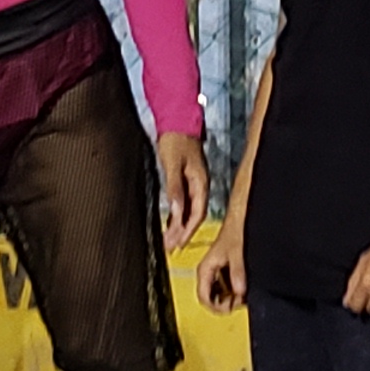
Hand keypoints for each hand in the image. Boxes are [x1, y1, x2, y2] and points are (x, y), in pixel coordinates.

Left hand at [156, 132, 211, 251]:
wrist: (177, 122)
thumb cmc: (175, 141)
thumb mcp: (173, 165)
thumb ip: (175, 188)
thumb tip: (177, 211)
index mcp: (201, 183)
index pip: (197, 214)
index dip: (188, 230)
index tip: (179, 244)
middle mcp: (199, 186)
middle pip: (193, 215)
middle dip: (182, 233)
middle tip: (170, 248)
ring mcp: (193, 184)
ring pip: (188, 211)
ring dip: (178, 226)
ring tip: (168, 241)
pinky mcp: (185, 181)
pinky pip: (183, 203)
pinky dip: (176, 215)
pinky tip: (169, 224)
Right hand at [196, 223, 248, 313]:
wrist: (238, 219)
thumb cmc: (234, 230)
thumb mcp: (236, 252)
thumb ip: (237, 272)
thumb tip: (239, 292)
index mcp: (204, 269)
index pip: (203, 297)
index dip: (216, 307)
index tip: (230, 308)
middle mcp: (207, 273)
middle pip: (212, 299)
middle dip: (226, 303)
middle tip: (240, 301)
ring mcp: (216, 273)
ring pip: (220, 295)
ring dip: (231, 298)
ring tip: (243, 295)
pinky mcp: (224, 271)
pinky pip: (227, 288)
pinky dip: (235, 291)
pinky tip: (244, 288)